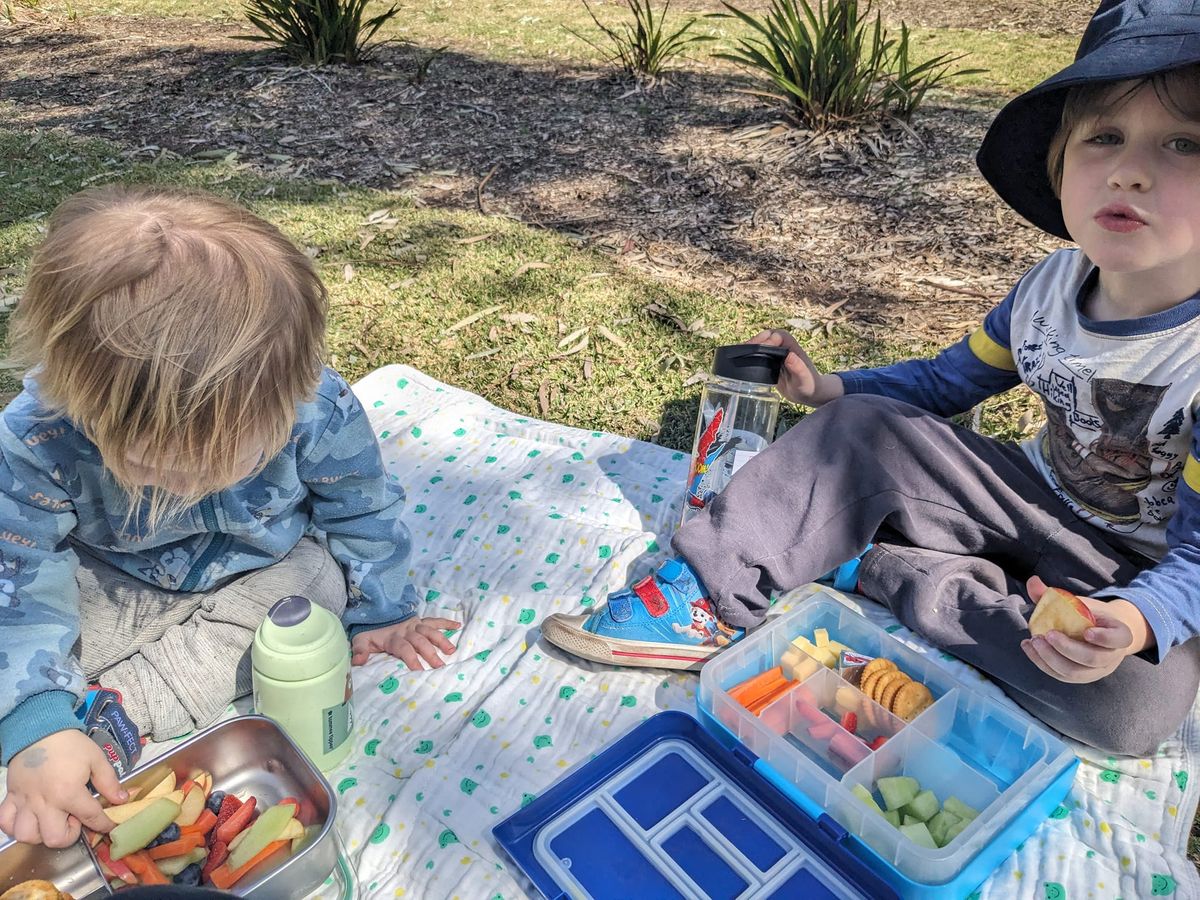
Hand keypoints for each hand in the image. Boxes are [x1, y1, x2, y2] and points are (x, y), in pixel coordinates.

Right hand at [0, 729, 126, 846]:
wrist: (39, 730)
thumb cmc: (70, 744)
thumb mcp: (96, 759)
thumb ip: (109, 782)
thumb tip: (122, 800)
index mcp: (69, 792)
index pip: (91, 818)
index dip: (105, 825)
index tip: (110, 826)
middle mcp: (45, 802)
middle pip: (54, 839)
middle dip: (68, 835)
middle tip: (73, 819)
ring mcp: (25, 802)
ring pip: (27, 836)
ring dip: (41, 834)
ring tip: (52, 820)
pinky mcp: (10, 798)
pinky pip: (5, 823)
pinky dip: (15, 827)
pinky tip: (29, 818)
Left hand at [351, 617, 460, 669]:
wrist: (376, 615)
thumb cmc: (371, 634)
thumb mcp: (361, 641)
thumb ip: (359, 651)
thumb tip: (357, 662)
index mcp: (393, 638)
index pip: (404, 648)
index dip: (412, 659)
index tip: (420, 671)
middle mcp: (406, 630)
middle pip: (420, 642)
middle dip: (430, 654)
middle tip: (440, 666)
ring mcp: (415, 625)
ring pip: (430, 631)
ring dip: (441, 640)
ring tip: (451, 651)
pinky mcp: (421, 621)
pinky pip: (434, 621)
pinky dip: (446, 622)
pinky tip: (458, 625)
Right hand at [748, 329, 843, 406]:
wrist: (809, 395)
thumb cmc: (809, 386)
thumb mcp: (804, 379)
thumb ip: (798, 368)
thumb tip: (789, 356)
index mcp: (792, 347)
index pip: (777, 335)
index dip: (766, 339)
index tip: (757, 348)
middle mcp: (784, 348)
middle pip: (767, 337)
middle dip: (755, 341)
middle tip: (744, 350)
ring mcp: (777, 356)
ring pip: (762, 345)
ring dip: (751, 348)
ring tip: (740, 354)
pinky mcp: (771, 364)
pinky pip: (760, 356)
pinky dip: (751, 357)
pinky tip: (744, 363)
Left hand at [1020, 576, 1151, 683]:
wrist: (1096, 632)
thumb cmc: (1088, 615)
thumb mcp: (1079, 603)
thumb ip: (1055, 594)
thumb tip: (1032, 581)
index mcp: (1119, 635)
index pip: (1120, 639)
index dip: (1105, 638)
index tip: (1087, 631)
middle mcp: (1111, 657)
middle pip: (1093, 659)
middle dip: (1069, 649)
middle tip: (1048, 634)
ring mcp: (1096, 671)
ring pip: (1076, 673)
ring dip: (1052, 658)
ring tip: (1035, 641)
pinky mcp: (1079, 677)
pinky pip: (1062, 676)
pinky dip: (1043, 663)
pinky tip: (1029, 647)